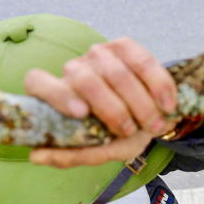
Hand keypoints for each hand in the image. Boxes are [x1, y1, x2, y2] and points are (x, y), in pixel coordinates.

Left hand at [23, 37, 177, 167]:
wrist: (151, 118)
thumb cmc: (118, 135)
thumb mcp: (100, 150)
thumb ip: (73, 154)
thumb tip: (37, 156)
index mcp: (56, 93)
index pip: (38, 82)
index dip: (57, 95)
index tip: (81, 114)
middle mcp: (74, 70)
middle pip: (84, 79)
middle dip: (112, 109)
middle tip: (130, 130)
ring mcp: (99, 55)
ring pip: (116, 73)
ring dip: (140, 104)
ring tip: (154, 125)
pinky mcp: (125, 46)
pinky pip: (142, 61)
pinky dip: (158, 85)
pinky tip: (167, 104)